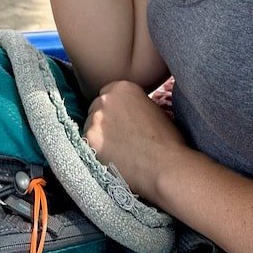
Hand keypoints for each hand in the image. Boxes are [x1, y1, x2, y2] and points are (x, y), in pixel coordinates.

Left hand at [82, 80, 188, 207]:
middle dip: (104, 121)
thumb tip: (126, 111)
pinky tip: (111, 158)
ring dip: (98, 136)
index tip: (119, 121)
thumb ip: (134, 104)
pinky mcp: (89, 138)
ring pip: (90, 126)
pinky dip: (95, 150)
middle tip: (118, 137)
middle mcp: (106, 98)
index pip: (108, 94)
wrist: (165, 165)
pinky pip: (86, 143)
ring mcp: (96, 118)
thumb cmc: (167, 140)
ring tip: (117, 150)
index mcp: (123, 87)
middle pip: (96, 108)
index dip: (114, 109)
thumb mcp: (152, 108)